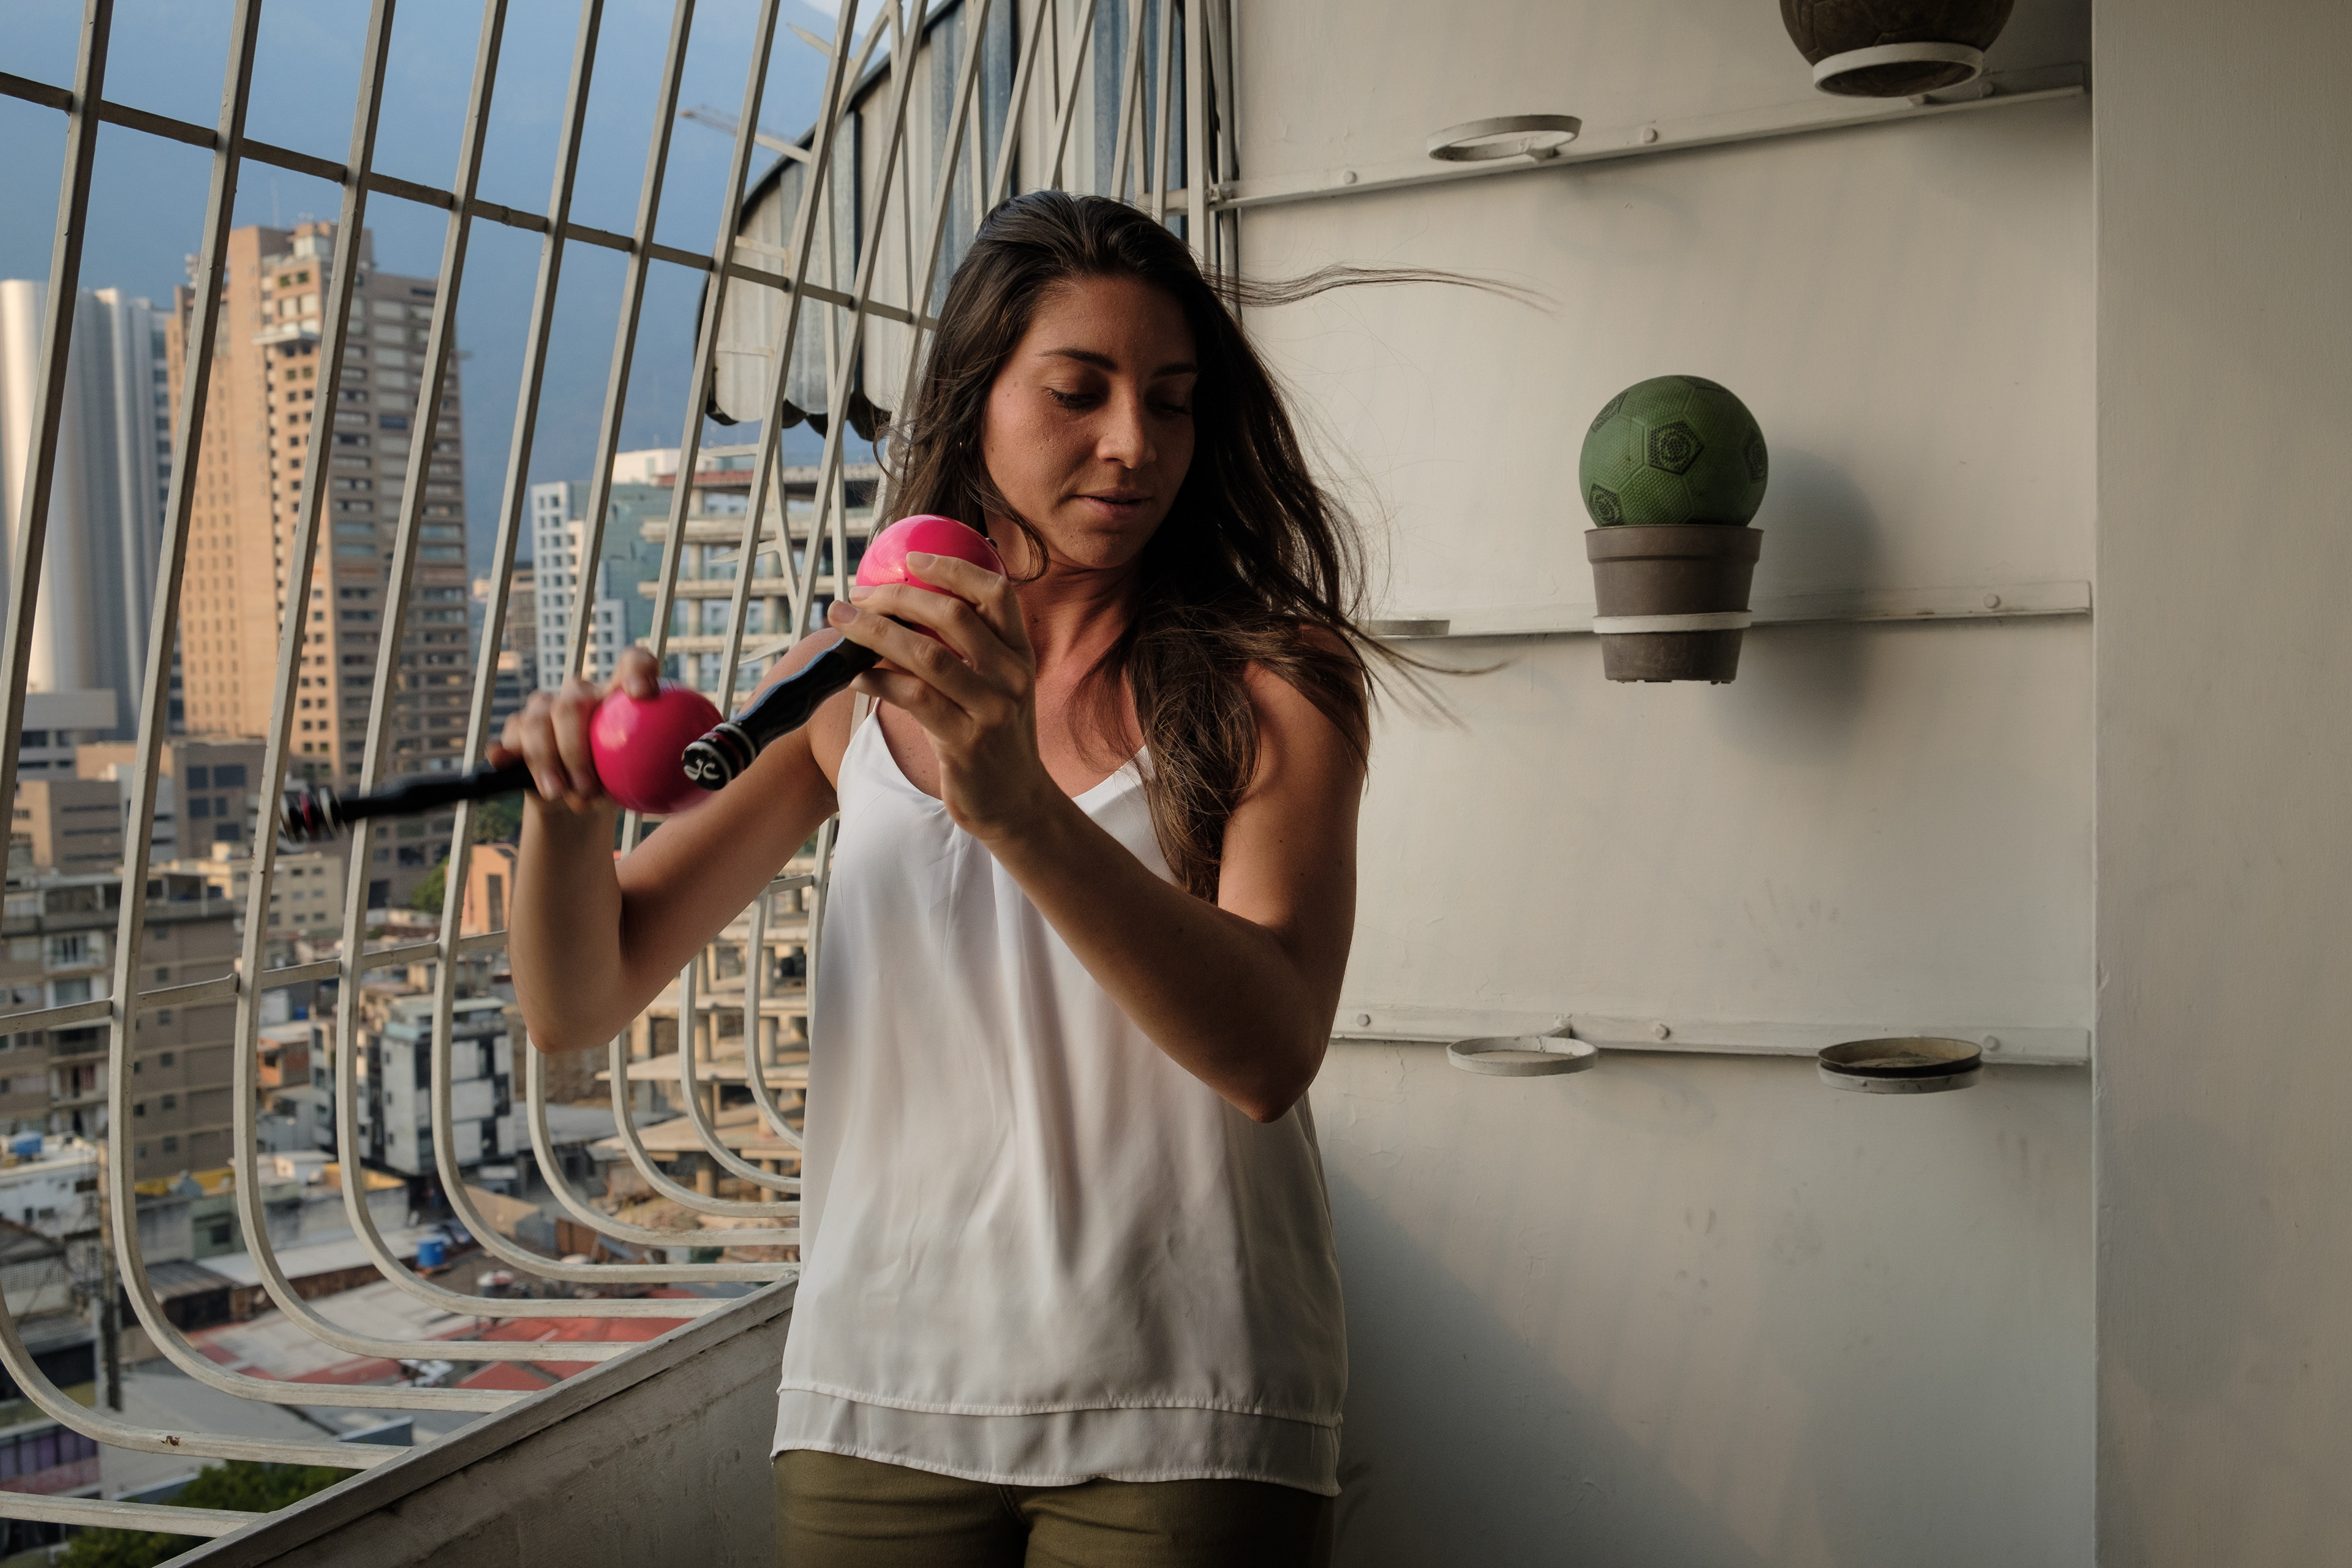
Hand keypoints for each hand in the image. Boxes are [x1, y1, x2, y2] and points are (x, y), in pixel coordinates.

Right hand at [490, 646, 660, 814]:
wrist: (580, 802)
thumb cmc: (619, 784)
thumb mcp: (644, 781)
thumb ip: (659, 774)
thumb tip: (682, 773)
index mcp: (619, 696)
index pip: (634, 663)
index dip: (638, 669)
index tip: (642, 693)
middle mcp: (581, 696)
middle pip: (572, 703)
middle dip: (576, 749)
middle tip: (588, 789)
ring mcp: (546, 710)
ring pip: (538, 720)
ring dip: (547, 761)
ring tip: (560, 793)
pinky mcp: (518, 731)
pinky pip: (510, 735)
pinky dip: (506, 750)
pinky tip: (503, 760)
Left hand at [827, 552, 1056, 841]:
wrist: (1016, 803)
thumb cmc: (992, 737)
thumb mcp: (994, 687)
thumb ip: (968, 650)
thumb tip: (903, 608)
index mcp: (1019, 654)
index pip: (996, 592)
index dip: (954, 568)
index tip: (912, 559)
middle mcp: (1012, 676)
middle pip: (953, 615)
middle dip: (898, 597)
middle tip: (859, 595)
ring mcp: (992, 710)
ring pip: (927, 655)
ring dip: (876, 633)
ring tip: (842, 623)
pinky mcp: (966, 743)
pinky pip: (913, 699)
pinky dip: (878, 683)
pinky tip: (854, 678)